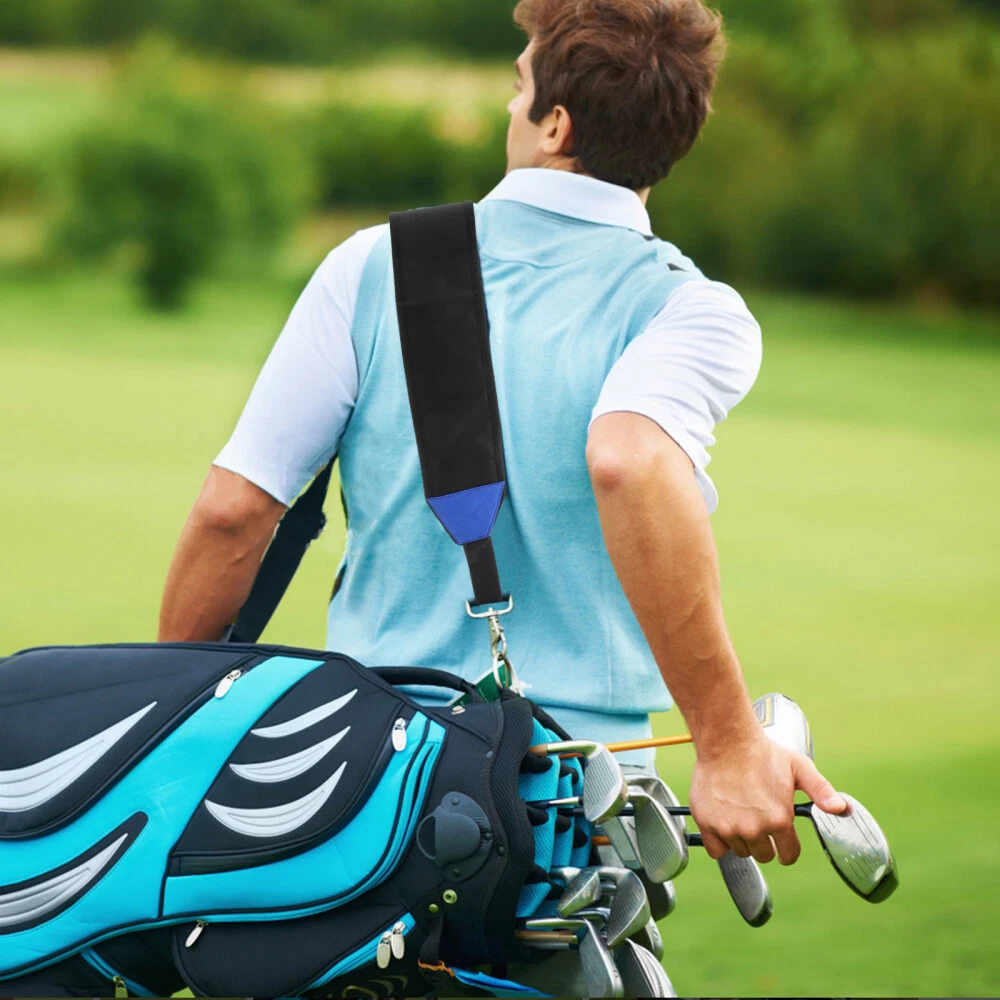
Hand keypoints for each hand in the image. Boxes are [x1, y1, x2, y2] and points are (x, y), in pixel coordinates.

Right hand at [689, 733, 846, 864]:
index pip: (788, 854)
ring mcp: (729, 827)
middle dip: (764, 842)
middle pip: (763, 855)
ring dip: (742, 839)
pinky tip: (723, 823)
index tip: (782, 844)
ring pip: (740, 851)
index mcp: (780, 819)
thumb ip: (821, 790)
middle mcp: (755, 828)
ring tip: (740, 815)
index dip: (787, 849)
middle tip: (758, 819)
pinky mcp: (708, 823)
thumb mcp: (799, 767)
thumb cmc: (763, 752)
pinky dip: (720, 841)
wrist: (726, 740)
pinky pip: (717, 850)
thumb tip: (841, 808)